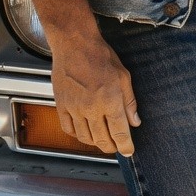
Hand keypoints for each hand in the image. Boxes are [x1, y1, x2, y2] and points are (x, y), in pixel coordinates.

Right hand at [28, 0, 139, 155]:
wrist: (74, 44)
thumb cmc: (100, 56)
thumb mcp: (124, 76)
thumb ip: (130, 102)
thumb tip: (135, 121)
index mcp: (110, 101)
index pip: (119, 133)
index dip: (125, 146)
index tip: (128, 151)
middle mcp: (91, 108)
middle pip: (102, 140)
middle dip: (111, 147)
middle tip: (116, 146)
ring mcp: (74, 108)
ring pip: (85, 138)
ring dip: (95, 143)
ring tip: (102, 139)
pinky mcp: (61, 105)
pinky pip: (68, 129)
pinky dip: (77, 135)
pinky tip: (84, 131)